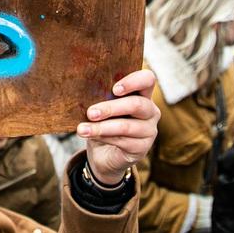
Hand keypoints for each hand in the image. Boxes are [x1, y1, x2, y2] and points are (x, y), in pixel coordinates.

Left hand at [79, 69, 159, 186]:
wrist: (104, 152)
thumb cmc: (104, 122)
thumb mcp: (103, 107)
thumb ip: (101, 97)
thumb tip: (83, 91)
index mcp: (142, 94)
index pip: (147, 80)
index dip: (134, 81)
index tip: (114, 89)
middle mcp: (150, 111)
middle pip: (136, 104)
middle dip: (111, 108)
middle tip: (90, 113)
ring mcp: (149, 130)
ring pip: (126, 126)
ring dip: (102, 127)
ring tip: (82, 129)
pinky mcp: (143, 148)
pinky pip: (123, 141)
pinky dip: (103, 138)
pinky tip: (90, 136)